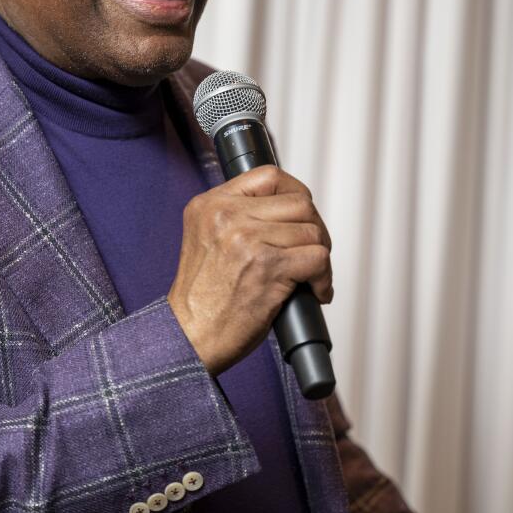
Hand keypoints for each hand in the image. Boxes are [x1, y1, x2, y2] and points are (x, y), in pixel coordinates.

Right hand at [167, 165, 332, 376]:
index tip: (301, 217)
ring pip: (312, 231)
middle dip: (314, 228)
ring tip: (312, 277)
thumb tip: (288, 211)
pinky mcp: (268, 267)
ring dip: (321, 256)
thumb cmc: (202, 298)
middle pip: (299, 202)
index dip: (294, 193)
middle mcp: (227, 215)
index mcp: (210, 205)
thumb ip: (237, 218)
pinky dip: (324, 279)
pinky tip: (315, 292)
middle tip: (311, 253)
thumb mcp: (206, 240)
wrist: (188, 336)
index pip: (269, 176)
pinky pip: (318, 258)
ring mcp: (247, 239)